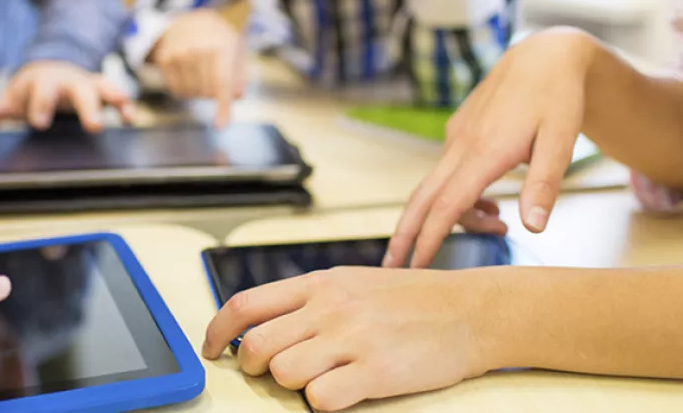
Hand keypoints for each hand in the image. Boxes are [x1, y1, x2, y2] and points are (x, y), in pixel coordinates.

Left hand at [0, 61, 134, 131]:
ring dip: (115, 99)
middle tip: (94, 127)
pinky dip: (126, 106)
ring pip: (103, 88)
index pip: (42, 92)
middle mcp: (68, 81)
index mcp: (43, 83)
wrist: (52, 69)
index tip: (40, 123)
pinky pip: (118, 96)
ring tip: (124, 111)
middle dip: (87, 107)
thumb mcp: (13, 99)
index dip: (41, 106)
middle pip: (79, 91)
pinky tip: (131, 119)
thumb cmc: (32, 90)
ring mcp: (87, 85)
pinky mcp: (102, 92)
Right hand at [149, 9, 247, 127]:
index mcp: (221, 45)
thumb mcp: (237, 50)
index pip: (221, 82)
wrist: (189, 20)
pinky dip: (184, 89)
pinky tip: (188, 73)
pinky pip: (176, 90)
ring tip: (200, 72)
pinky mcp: (164, 59)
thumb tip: (236, 95)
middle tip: (212, 75)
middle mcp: (198, 49)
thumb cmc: (218, 39)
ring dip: (197, 91)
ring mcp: (179, 54)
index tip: (221, 126)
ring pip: (190, 94)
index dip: (222, 107)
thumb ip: (241, 73)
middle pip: (206, 92)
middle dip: (212, 92)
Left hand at [202, 267, 493, 410]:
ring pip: (283, 373)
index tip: (211, 349)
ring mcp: (352, 339)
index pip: (245, 304)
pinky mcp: (376, 371)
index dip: (217, 331)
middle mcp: (329, 308)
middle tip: (271, 372)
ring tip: (322, 377)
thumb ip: (308, 300)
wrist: (471, 310)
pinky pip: (320, 400)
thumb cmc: (412, 300)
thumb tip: (260, 323)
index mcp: (319, 283)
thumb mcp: (353, 282)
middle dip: (254, 367)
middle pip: (256, 346)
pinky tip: (345, 391)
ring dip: (294, 384)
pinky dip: (323, 403)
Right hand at [385, 29, 596, 267]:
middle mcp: (461, 145)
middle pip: (421, 198)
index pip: (447, 205)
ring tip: (497, 227)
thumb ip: (545, 185)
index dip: (430, 238)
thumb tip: (534, 227)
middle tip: (390, 267)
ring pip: (438, 188)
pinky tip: (491, 203)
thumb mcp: (562, 140)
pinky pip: (447, 174)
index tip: (415, 266)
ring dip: (453, 217)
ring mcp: (456, 138)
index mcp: (484, 151)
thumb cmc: (557, 96)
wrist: (544, 54)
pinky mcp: (459, 132)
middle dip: (405, 235)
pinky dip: (459, 197)